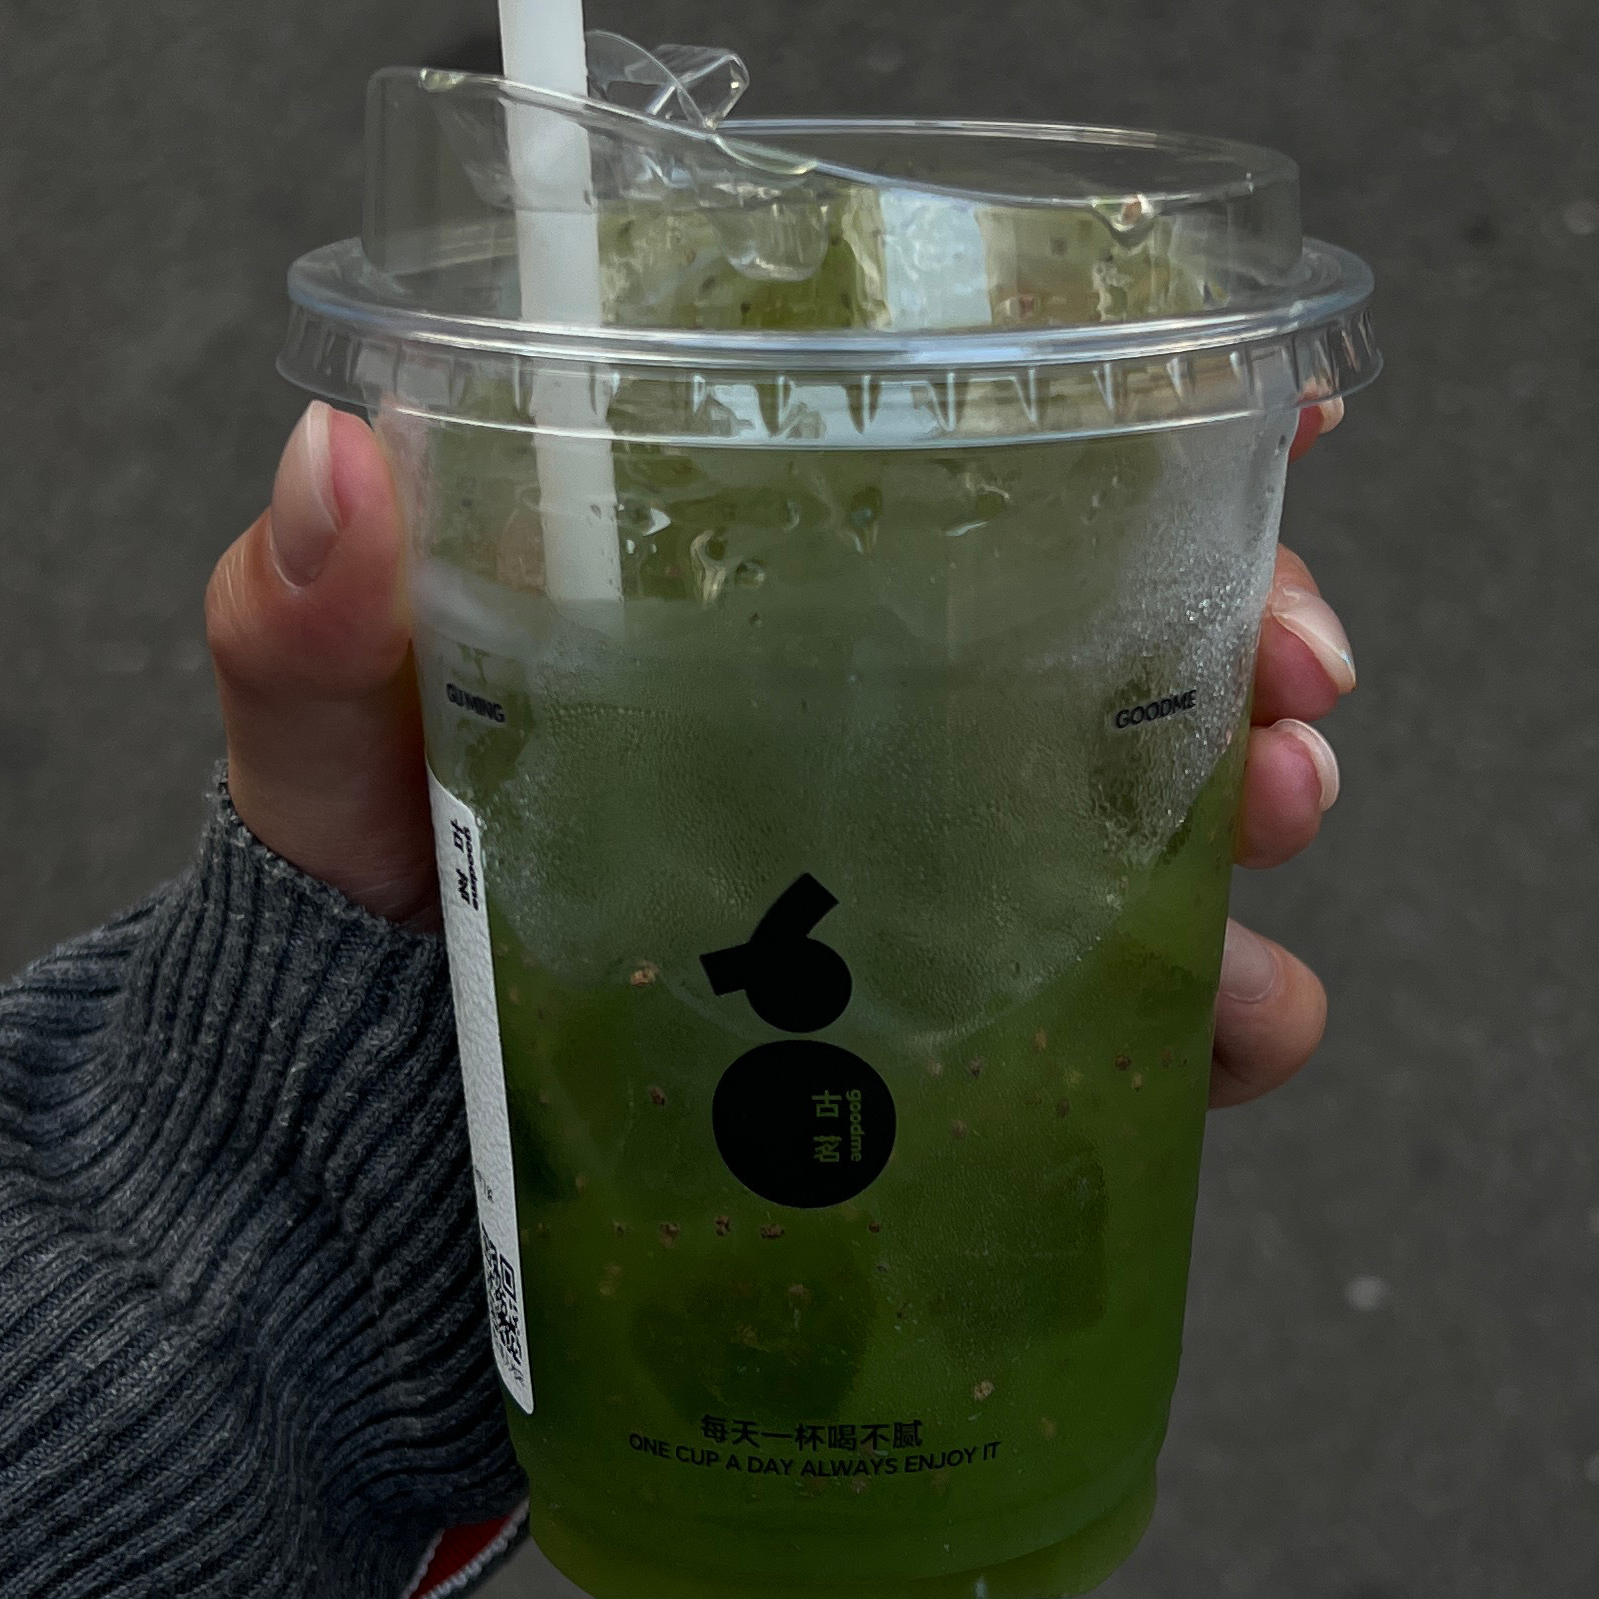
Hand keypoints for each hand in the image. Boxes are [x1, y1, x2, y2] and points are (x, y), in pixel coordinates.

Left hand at [207, 405, 1348, 1104]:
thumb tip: (333, 456)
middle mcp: (888, 729)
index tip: (1282, 407)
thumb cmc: (350, 912)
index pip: (988, 466)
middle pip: (1138, 637)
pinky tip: (1235, 1025)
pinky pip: (1148, 1036)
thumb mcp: (319, 743)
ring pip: (1178, 826)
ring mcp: (943, 898)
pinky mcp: (967, 1065)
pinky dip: (1227, 1025)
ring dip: (1268, 811)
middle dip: (1258, 631)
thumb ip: (303, 618)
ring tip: (1281, 816)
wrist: (357, 1191)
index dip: (1156, 421)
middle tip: (1295, 674)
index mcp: (771, 601)